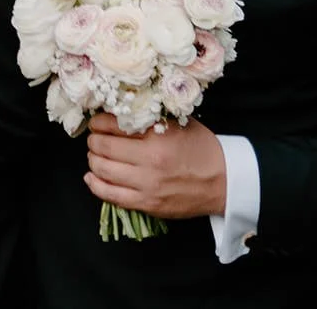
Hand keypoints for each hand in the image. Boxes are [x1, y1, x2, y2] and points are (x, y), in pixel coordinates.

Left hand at [84, 114, 226, 218]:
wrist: (225, 182)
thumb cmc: (202, 150)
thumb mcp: (178, 124)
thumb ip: (149, 119)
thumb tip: (117, 112)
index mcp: (158, 136)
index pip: (113, 125)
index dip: (98, 123)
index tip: (96, 123)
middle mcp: (150, 160)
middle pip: (103, 147)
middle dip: (93, 141)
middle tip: (94, 138)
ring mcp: (147, 185)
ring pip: (102, 170)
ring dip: (93, 160)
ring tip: (96, 155)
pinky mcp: (148, 204)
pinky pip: (111, 196)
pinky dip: (95, 185)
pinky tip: (92, 177)